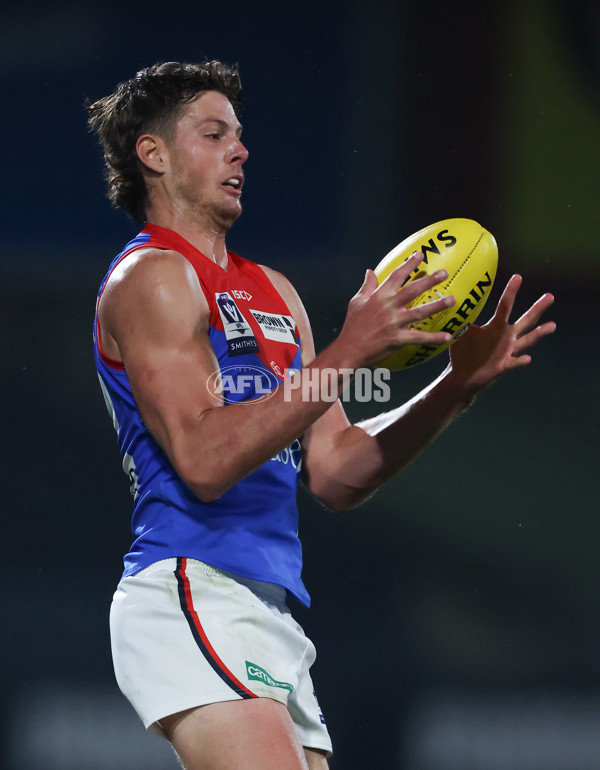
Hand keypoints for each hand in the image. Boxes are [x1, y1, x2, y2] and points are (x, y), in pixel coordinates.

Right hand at [338, 252, 454, 367]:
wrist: (349, 349)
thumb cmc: (352, 326)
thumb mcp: (356, 302)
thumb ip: (367, 286)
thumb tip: (369, 271)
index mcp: (379, 296)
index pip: (396, 276)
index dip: (409, 264)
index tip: (420, 255)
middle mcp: (388, 307)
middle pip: (412, 290)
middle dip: (429, 280)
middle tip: (444, 273)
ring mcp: (394, 323)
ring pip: (420, 312)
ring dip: (437, 306)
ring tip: (452, 300)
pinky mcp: (397, 339)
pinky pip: (419, 337)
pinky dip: (434, 338)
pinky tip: (448, 336)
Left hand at [448, 274, 555, 391]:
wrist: (462, 375)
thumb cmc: (463, 352)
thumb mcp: (461, 333)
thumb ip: (460, 318)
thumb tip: (450, 300)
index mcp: (496, 326)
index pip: (505, 305)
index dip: (511, 291)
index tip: (518, 276)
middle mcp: (506, 337)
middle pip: (525, 320)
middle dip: (537, 308)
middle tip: (550, 296)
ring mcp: (507, 351)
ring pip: (527, 341)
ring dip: (539, 333)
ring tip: (552, 325)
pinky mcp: (503, 366)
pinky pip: (513, 363)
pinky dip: (520, 361)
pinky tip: (528, 358)